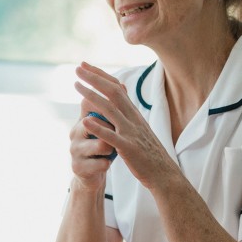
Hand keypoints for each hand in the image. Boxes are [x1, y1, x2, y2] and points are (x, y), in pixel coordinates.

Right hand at [69, 102, 117, 188]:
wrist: (90, 173)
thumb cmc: (101, 146)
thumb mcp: (105, 127)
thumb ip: (111, 109)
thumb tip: (122, 84)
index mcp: (82, 120)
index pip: (88, 102)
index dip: (102, 99)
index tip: (116, 104)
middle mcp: (75, 132)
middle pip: (94, 121)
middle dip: (110, 126)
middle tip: (116, 130)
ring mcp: (75, 150)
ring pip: (100, 144)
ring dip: (110, 148)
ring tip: (110, 151)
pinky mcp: (78, 167)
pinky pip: (100, 163)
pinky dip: (107, 163)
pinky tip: (106, 163)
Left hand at [74, 61, 177, 189]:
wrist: (164, 174)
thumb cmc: (149, 153)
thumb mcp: (139, 128)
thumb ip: (128, 112)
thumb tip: (120, 95)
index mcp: (134, 114)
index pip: (117, 88)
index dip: (101, 76)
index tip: (85, 66)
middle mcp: (133, 119)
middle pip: (113, 92)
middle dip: (95, 78)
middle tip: (78, 68)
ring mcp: (131, 133)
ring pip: (110, 109)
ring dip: (92, 96)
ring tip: (76, 86)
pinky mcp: (129, 149)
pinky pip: (112, 137)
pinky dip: (98, 128)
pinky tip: (84, 121)